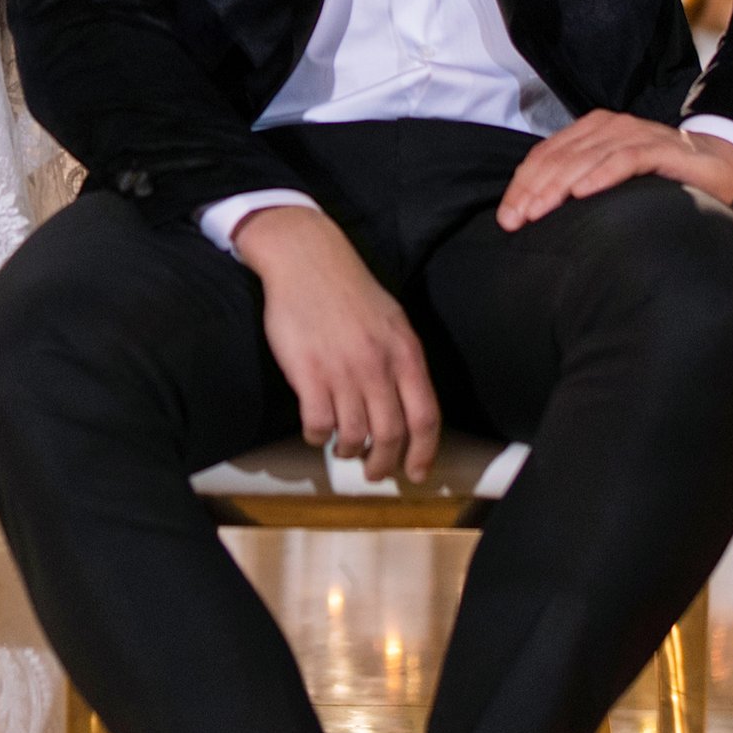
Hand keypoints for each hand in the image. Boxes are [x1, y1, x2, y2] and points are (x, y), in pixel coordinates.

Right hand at [235, 204, 440, 484]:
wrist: (307, 258)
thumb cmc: (349, 290)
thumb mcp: (393, 321)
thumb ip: (403, 361)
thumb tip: (409, 405)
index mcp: (406, 353)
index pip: (426, 418)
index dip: (423, 453)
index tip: (415, 474)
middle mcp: (379, 365)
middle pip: (391, 435)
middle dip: (383, 464)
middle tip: (374, 473)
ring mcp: (343, 370)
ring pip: (354, 436)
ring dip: (348, 451)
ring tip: (343, 449)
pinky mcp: (308, 372)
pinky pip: (318, 424)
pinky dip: (317, 436)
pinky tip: (316, 430)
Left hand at [497, 111, 732, 228]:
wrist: (715, 161)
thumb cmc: (657, 177)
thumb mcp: (611, 177)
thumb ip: (580, 184)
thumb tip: (535, 214)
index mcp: (590, 131)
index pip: (544, 156)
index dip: (521, 186)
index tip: (507, 218)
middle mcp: (608, 127)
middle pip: (558, 158)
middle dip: (532, 191)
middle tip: (515, 221)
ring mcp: (634, 134)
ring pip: (584, 159)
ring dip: (557, 187)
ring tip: (538, 212)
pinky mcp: (660, 148)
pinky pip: (624, 159)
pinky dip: (601, 175)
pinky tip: (583, 193)